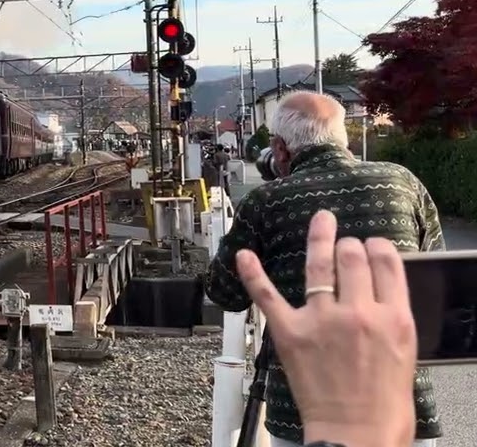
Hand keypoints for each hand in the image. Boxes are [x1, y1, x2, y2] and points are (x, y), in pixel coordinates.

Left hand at [235, 210, 417, 446]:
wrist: (356, 435)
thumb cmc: (383, 404)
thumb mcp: (405, 352)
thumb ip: (390, 317)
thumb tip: (379, 291)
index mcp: (392, 318)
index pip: (386, 263)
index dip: (377, 247)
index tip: (371, 243)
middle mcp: (357, 312)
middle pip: (352, 258)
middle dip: (348, 244)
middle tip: (345, 242)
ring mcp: (320, 320)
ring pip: (318, 266)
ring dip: (318, 239)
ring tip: (320, 222)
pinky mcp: (289, 332)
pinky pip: (266, 295)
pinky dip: (252, 273)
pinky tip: (244, 255)